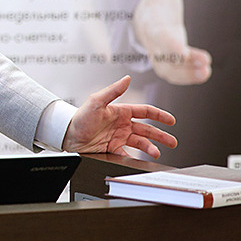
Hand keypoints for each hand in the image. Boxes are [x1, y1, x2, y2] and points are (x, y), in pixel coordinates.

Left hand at [61, 76, 176, 157]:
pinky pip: (128, 155)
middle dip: (161, 135)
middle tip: (173, 142)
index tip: (171, 121)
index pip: (145, 112)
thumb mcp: (96, 101)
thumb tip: (127, 78)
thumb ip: (113, 91)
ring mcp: (118, 138)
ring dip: (150, 148)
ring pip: (140, 143)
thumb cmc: (80, 117)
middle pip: (147, 129)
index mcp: (120, 112)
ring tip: (157, 153)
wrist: (67, 136)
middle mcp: (122, 125)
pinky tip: (143, 162)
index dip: (159, 115)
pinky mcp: (113, 149)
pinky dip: (137, 159)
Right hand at [127, 0, 211, 84]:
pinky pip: (176, 73)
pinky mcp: (171, 60)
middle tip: (203, 63)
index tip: (181, 48)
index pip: (158, 34)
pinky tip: (206, 72)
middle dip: (181, 62)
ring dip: (187, 73)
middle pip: (163, 56)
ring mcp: (162, 53)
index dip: (168, 42)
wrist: (148, 15)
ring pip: (169, 69)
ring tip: (206, 71)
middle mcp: (155, 41)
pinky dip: (189, 76)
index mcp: (151, 21)